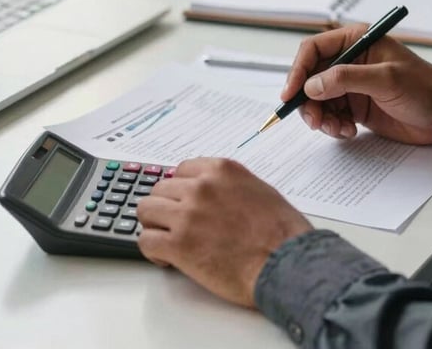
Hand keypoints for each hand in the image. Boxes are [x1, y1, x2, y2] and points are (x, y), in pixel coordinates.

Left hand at [137, 157, 311, 305]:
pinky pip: (145, 240)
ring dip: (155, 225)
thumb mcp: (259, 190)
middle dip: (166, 207)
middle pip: (160, 188)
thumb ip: (230, 186)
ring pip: (146, 210)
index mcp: (221, 170)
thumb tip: (216, 195)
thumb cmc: (282, 232)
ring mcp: (187, 214)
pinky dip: (153, 251)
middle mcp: (201, 187)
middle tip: (175, 225)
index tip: (183, 201)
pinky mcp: (178, 244)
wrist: (286, 262)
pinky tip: (167, 259)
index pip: (182, 169)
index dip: (181, 188)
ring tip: (167, 240)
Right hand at [282, 24, 431, 143]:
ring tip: (337, 129)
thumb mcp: (386, 79)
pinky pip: (331, 115)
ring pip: (318, 99)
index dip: (298, 70)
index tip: (290, 94)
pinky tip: (348, 131)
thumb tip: (312, 86)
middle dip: (307, 100)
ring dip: (321, 117)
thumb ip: (346, 79)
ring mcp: (352, 85)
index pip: (313, 50)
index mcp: (357, 41)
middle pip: (310, 77)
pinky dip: (333, 126)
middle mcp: (350, 61)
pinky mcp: (356, 106)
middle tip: (314, 121)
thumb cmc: (426, 88)